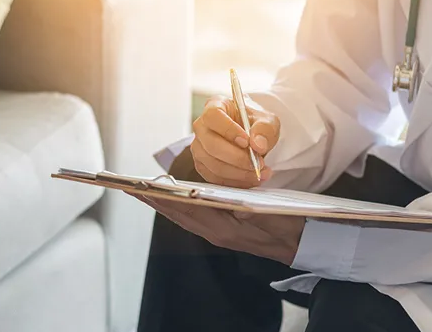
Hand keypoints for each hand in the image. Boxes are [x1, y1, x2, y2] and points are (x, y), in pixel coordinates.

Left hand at [136, 195, 304, 264]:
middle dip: (153, 200)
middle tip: (130, 187)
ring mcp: (218, 235)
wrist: (302, 244)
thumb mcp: (264, 211)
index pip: (184, 209)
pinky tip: (172, 201)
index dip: (162, 196)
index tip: (141, 186)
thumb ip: (240, 204)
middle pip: (177, 214)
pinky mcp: (223, 232)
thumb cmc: (287, 224)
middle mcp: (215, 233)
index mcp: (222, 228)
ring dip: (163, 204)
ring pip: (183, 217)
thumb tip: (216, 196)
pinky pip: (193, 219)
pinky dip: (179, 209)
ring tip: (144, 192)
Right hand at [191, 95, 280, 187]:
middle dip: (237, 158)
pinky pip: (214, 178)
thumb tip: (258, 144)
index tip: (247, 142)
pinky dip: (234, 182)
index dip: (228, 130)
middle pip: (211, 144)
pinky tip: (250, 178)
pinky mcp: (202, 164)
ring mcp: (199, 146)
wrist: (251, 136)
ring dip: (238, 173)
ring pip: (213, 164)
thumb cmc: (254, 124)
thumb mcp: (267, 120)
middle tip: (258, 163)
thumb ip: (265, 129)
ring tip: (260, 172)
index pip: (213, 116)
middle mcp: (202, 126)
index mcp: (215, 106)